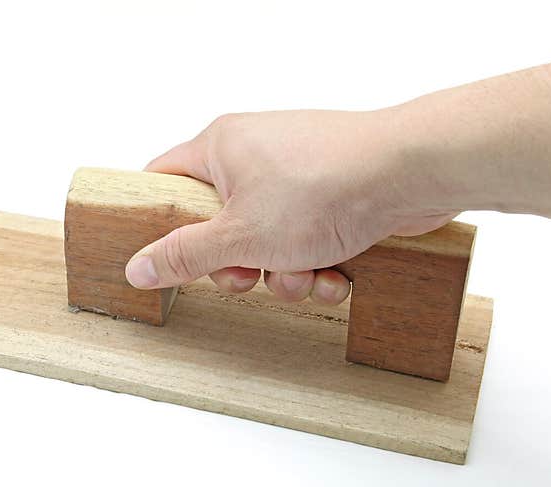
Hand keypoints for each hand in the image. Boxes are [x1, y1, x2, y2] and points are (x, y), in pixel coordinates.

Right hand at [124, 110, 457, 303]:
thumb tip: (137, 268)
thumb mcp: (239, 235)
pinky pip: (304, 242)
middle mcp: (255, 157)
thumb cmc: (325, 186)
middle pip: (218, 226)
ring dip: (282, 273)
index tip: (168, 255)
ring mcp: (295, 177)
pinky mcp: (330, 197)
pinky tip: (335, 274)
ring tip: (306, 271)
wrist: (413, 172)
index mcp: (221, 148)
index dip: (162, 221)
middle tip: (250, 274)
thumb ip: (185, 255)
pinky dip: (316, 265)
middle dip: (237, 266)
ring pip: (265, 243)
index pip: (166, 180)